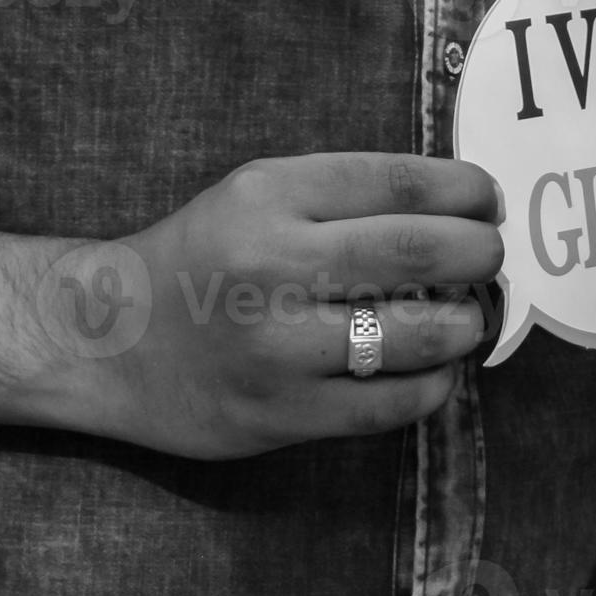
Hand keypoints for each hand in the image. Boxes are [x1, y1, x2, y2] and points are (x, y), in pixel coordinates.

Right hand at [27, 153, 503, 458]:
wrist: (104, 340)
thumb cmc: (200, 259)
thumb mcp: (254, 196)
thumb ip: (342, 197)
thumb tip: (461, 209)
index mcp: (269, 194)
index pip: (398, 182)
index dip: (465, 191)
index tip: (488, 200)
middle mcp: (273, 264)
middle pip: (417, 251)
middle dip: (479, 253)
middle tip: (491, 259)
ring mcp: (277, 345)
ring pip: (414, 333)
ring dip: (464, 325)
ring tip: (466, 319)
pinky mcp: (280, 412)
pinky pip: (389, 404)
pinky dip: (432, 386)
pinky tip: (434, 371)